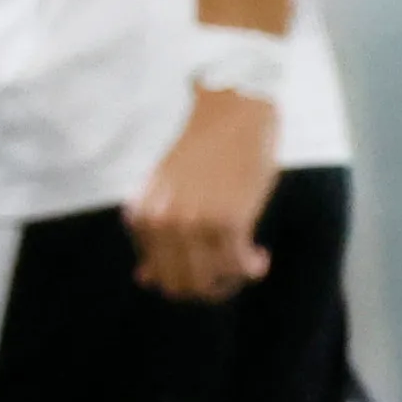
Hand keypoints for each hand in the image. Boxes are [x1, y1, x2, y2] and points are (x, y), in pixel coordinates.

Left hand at [123, 85, 280, 300]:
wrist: (235, 112)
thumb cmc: (203, 152)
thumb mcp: (167, 193)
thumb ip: (153, 235)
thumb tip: (145, 280)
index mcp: (141, 215)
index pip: (159, 274)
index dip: (186, 278)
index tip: (208, 268)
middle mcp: (162, 222)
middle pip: (181, 285)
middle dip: (208, 288)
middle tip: (230, 276)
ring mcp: (193, 223)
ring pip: (210, 281)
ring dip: (232, 281)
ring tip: (247, 262)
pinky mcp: (227, 221)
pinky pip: (238, 266)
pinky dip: (251, 269)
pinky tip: (260, 257)